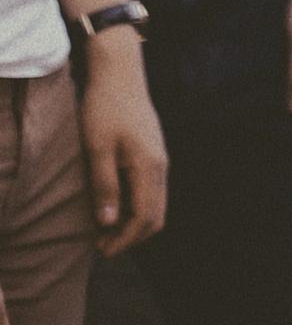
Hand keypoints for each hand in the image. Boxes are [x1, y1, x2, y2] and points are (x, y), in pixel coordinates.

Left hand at [79, 33, 167, 253]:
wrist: (119, 73)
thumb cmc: (105, 108)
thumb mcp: (97, 149)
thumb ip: (105, 186)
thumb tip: (108, 224)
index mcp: (148, 166)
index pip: (143, 217)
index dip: (124, 240)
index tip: (101, 251)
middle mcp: (160, 165)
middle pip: (156, 216)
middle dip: (131, 237)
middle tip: (102, 246)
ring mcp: (160, 157)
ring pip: (156, 204)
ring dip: (134, 223)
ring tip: (105, 229)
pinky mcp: (154, 151)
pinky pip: (152, 190)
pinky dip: (137, 207)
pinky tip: (115, 204)